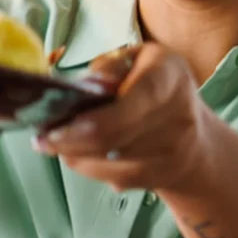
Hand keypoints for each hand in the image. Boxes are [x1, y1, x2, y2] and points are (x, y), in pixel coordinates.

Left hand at [33, 43, 212, 192]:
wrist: (196, 132)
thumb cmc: (154, 87)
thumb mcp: (134, 59)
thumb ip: (107, 68)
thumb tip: (86, 87)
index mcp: (168, 76)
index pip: (126, 107)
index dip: (86, 123)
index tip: (51, 127)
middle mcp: (178, 115)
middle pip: (111, 140)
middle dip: (67, 141)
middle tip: (41, 138)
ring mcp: (174, 151)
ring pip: (107, 163)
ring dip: (74, 154)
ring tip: (57, 142)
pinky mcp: (163, 176)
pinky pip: (114, 178)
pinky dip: (90, 167)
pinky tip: (82, 154)